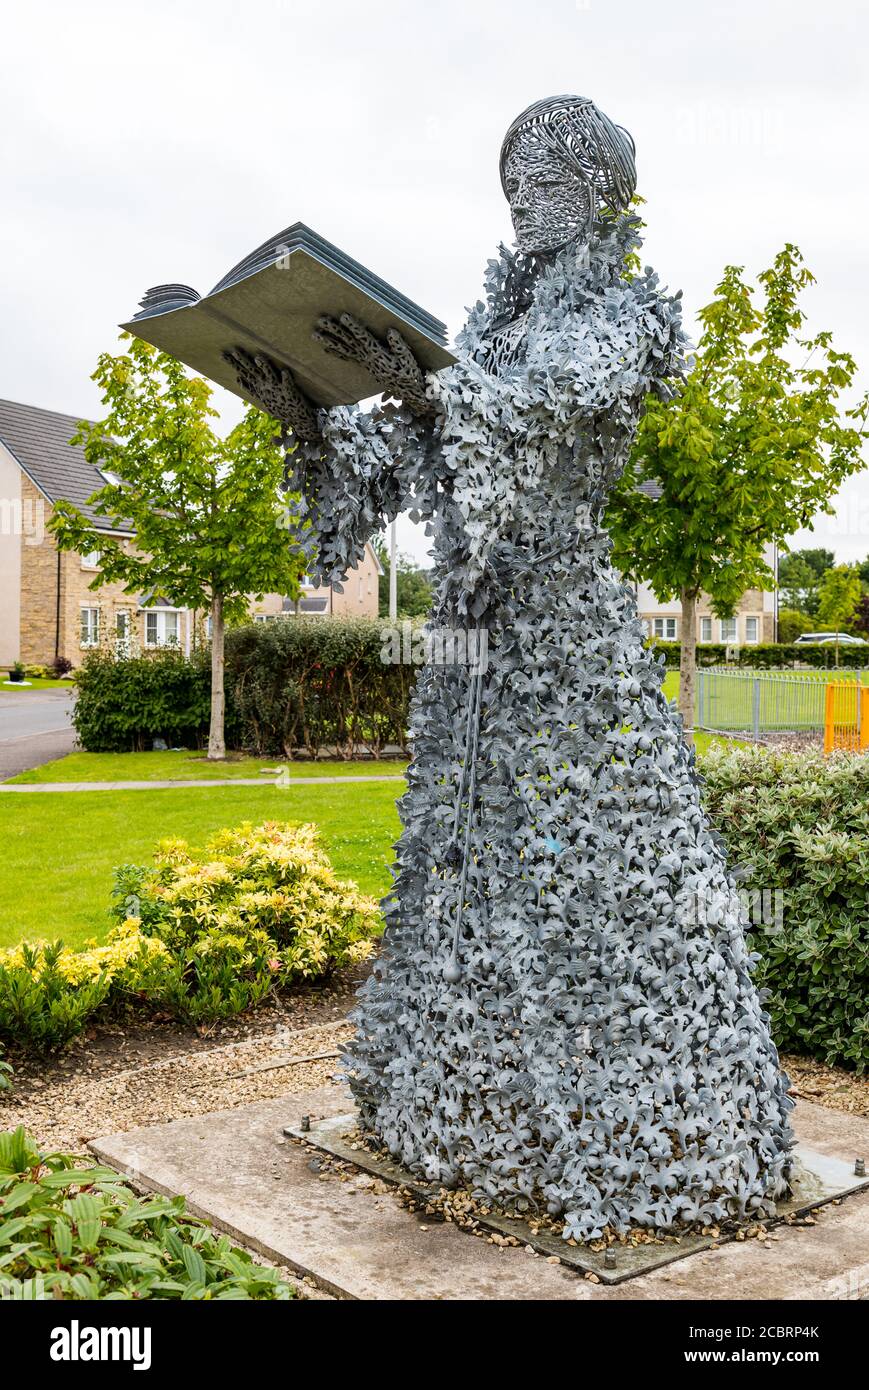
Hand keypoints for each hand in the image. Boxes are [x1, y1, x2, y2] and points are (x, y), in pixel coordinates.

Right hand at [222, 347, 320, 440]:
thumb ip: (250, 388)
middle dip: (244, 362)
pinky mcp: (290, 393)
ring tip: (258, 358)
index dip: (234, 364)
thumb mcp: (262, 398)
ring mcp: (277, 390)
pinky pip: (288, 385)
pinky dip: (286, 379)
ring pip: (269, 376)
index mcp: (259, 388)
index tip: (223, 354)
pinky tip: (285, 372)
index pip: (243, 373)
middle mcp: (266, 387)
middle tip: (234, 351)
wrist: (297, 420)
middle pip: (253, 372)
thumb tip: (237, 378)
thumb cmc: (279, 406)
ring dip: (264, 368)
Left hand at [313, 313, 432, 415]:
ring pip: (344, 349)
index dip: (354, 327)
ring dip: (329, 341)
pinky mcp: (364, 364)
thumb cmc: (408, 372)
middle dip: (334, 331)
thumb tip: (391, 331)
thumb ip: (399, 345)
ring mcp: (364, 361)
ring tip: (315, 334)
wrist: (406, 389)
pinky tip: (325, 348)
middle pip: (348, 342)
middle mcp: (367, 357)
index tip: (344, 317)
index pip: (363, 338)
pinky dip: (336, 352)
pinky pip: (347, 357)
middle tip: (321, 321)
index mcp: (377, 354)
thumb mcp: (407, 359)